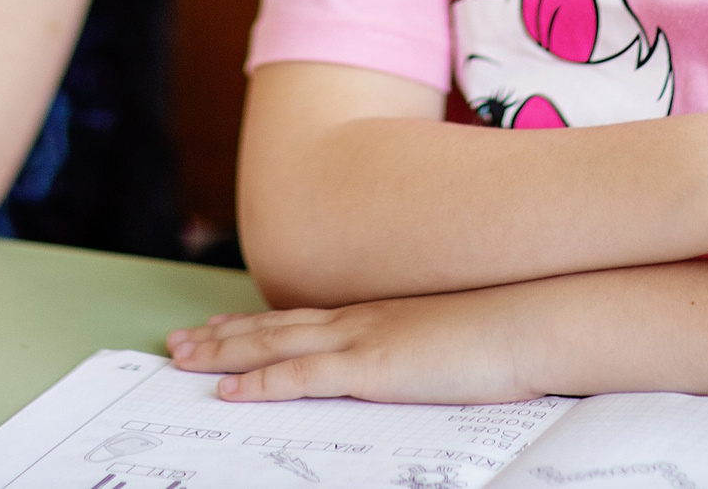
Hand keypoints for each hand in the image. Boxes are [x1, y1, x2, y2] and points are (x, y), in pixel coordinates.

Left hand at [167, 290, 542, 404]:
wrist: (530, 319)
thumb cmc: (502, 334)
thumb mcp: (447, 342)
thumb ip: (416, 351)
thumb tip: (411, 367)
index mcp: (376, 315)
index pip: (300, 319)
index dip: (255, 324)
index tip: (220, 326)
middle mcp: (357, 319)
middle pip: (272, 326)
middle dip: (221, 336)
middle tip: (177, 342)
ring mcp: (360, 339)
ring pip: (272, 344)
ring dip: (222, 353)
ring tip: (182, 358)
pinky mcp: (370, 366)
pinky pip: (301, 376)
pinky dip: (259, 382)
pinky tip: (229, 391)